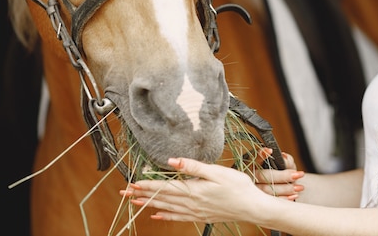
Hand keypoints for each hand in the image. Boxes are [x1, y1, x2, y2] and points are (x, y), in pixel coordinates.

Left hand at [119, 156, 302, 223]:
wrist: (252, 207)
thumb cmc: (238, 187)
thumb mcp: (217, 172)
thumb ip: (194, 166)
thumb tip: (172, 161)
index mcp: (194, 190)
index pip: (165, 187)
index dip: (147, 184)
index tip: (132, 182)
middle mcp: (191, 203)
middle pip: (162, 198)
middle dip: (142, 194)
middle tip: (124, 193)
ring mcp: (195, 211)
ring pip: (167, 208)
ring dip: (150, 204)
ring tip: (134, 203)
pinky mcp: (201, 216)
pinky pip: (178, 217)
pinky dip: (166, 216)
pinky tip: (157, 216)